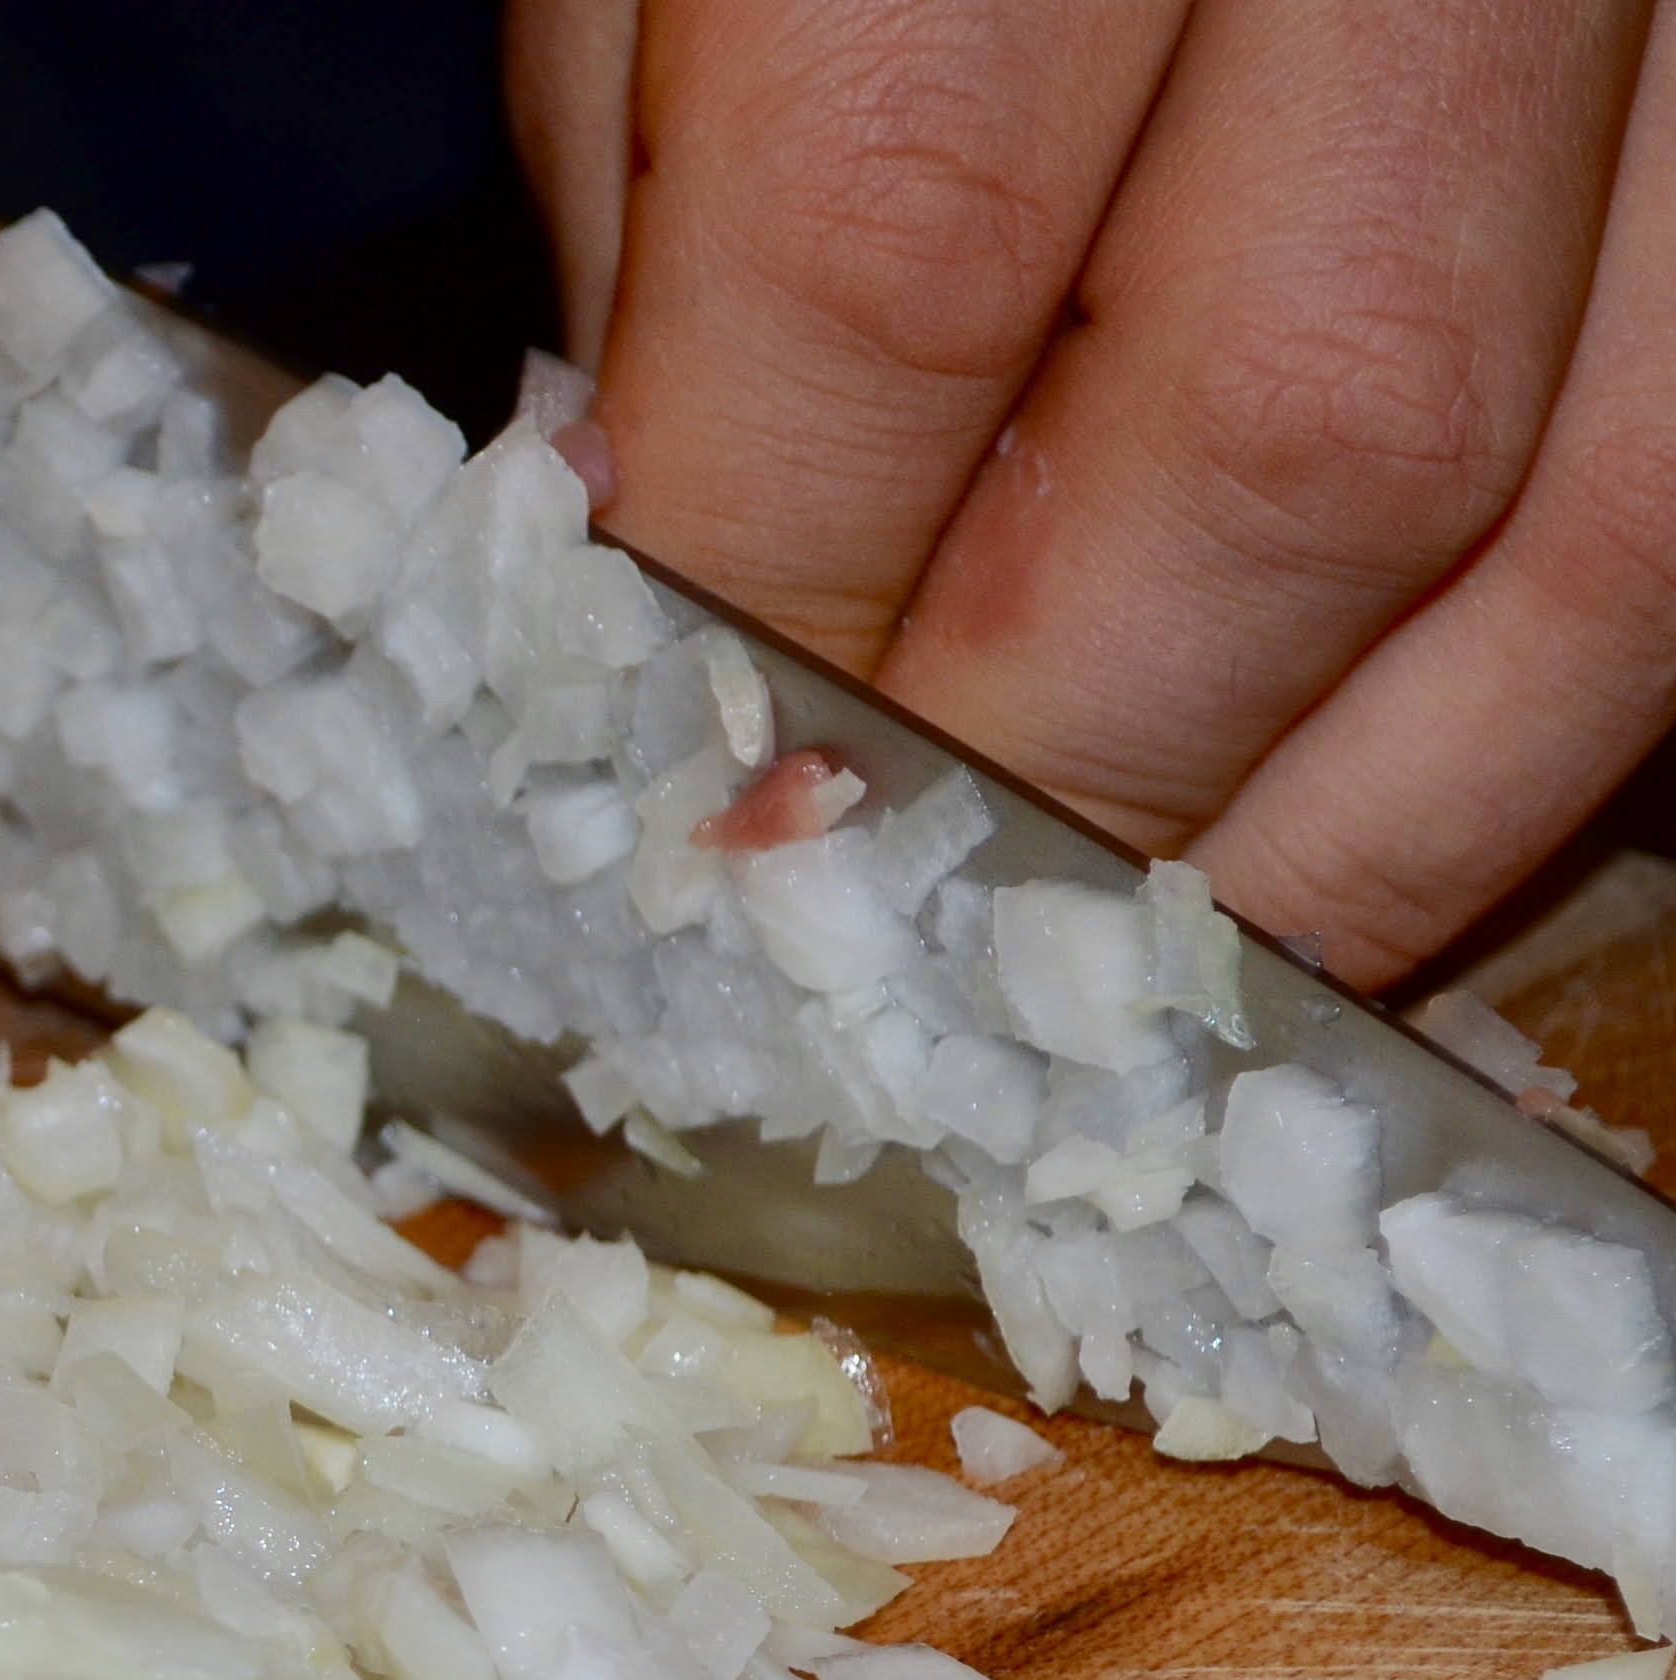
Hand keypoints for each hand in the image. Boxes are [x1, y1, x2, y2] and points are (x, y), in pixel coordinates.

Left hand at [512, 0, 1675, 984]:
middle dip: (1067, 768)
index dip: (774, 588)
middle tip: (886, 926)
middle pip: (1308, 424)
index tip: (681, 801)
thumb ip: (673, 150)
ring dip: (1363, 818)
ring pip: (1623, 506)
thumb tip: (661, 544)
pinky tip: (1373, 804)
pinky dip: (1572, 692)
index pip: (904, 240)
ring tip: (1142, 966)